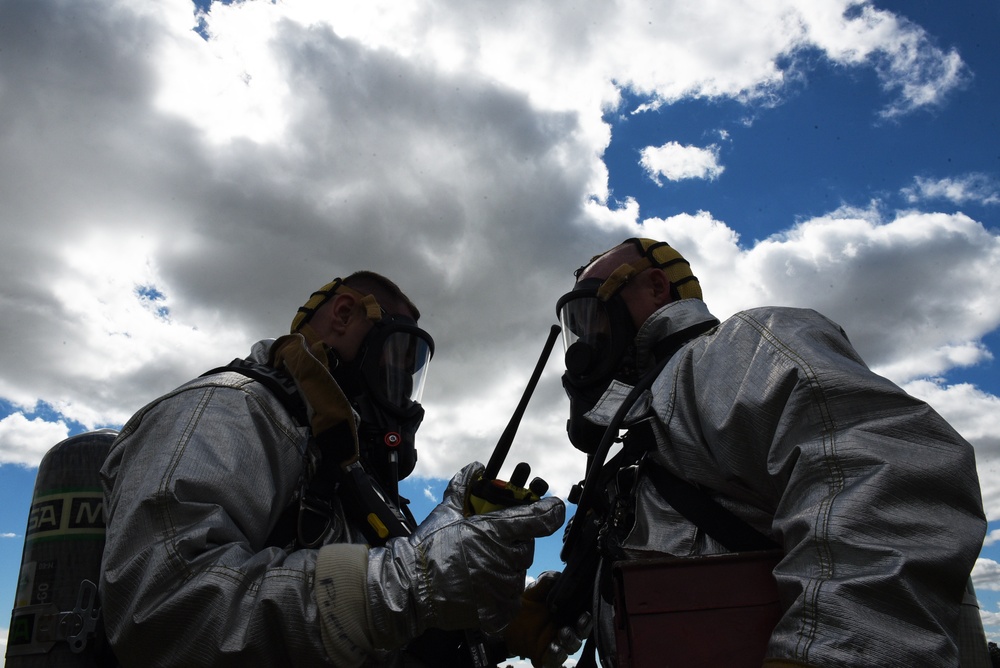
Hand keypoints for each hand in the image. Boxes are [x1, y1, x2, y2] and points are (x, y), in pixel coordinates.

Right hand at [366, 462, 565, 649]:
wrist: (410, 588)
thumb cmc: (428, 549)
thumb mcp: (446, 511)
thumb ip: (464, 486)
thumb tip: (475, 467)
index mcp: (496, 531)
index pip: (540, 518)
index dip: (550, 510)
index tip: (552, 508)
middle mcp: (505, 558)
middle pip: (526, 546)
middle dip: (514, 542)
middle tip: (493, 541)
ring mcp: (503, 587)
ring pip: (518, 572)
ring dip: (506, 567)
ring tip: (481, 565)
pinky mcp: (498, 610)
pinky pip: (511, 600)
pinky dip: (501, 593)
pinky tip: (482, 586)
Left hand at [505, 571, 590, 667]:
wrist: (505, 624)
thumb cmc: (526, 605)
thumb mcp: (533, 591)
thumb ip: (546, 582)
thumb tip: (557, 576)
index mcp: (567, 612)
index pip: (583, 613)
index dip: (586, 614)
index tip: (584, 612)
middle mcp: (566, 628)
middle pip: (582, 631)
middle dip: (582, 627)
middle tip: (578, 621)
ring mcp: (558, 644)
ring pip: (572, 645)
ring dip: (570, 640)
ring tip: (563, 633)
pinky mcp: (548, 658)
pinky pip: (556, 660)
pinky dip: (556, 654)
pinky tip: (553, 648)